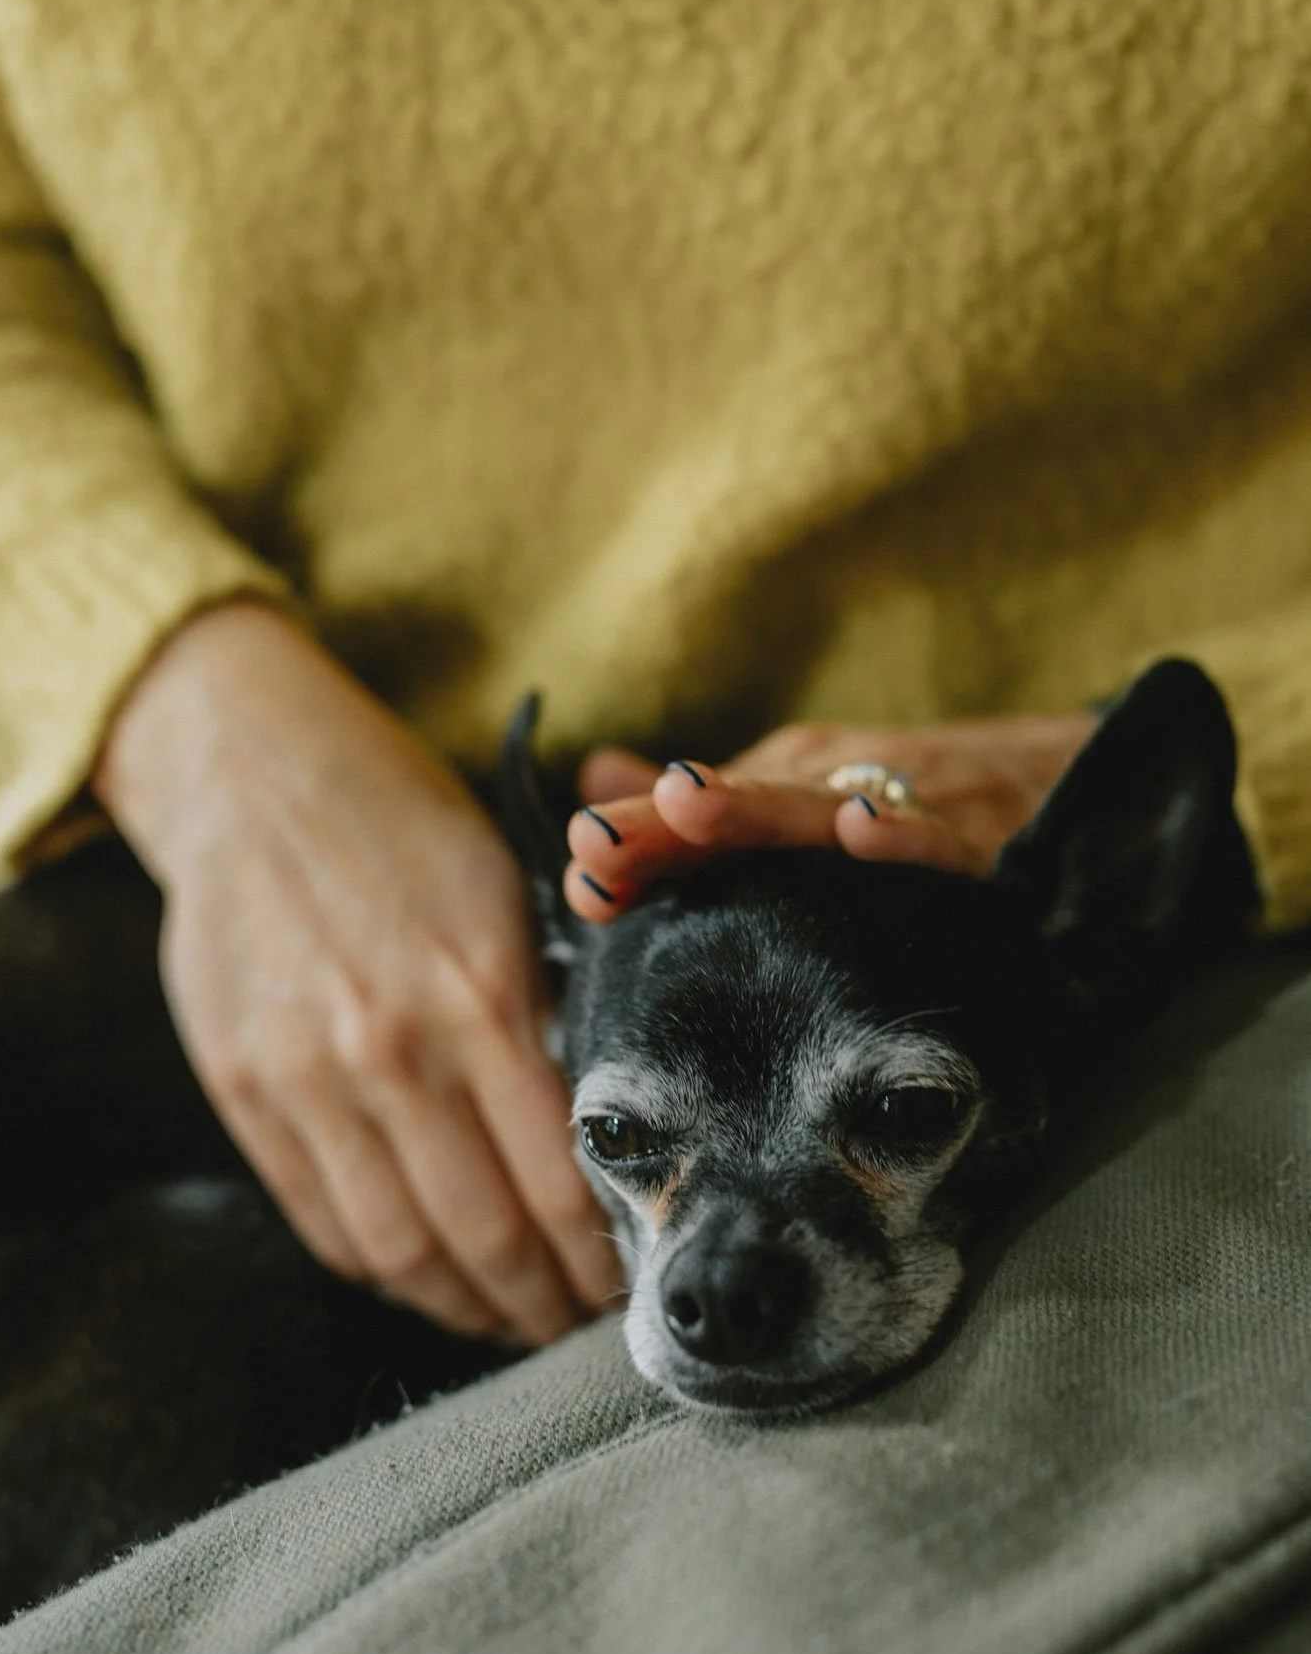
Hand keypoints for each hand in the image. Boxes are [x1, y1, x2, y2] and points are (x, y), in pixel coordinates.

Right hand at [94, 598, 617, 1343]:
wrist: (251, 772)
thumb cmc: (405, 824)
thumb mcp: (508, 890)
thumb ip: (548, 1012)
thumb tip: (603, 1137)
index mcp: (478, 992)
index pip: (558, 1176)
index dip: (601, 1256)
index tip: (632, 1285)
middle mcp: (391, 1049)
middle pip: (484, 1236)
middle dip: (546, 1305)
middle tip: (583, 1328)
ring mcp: (306, 1078)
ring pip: (400, 1251)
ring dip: (467, 1309)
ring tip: (512, 1320)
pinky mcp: (244, 1093)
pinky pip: (323, 1223)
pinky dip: (385, 1272)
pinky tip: (430, 1278)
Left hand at [563, 712, 1097, 920]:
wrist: (1079, 783)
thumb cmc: (924, 803)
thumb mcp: (804, 804)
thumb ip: (704, 812)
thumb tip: (596, 778)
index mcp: (786, 792)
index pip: (693, 816)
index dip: (633, 840)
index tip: (575, 875)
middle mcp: (836, 789)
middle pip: (739, 806)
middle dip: (665, 824)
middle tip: (596, 845)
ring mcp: (906, 806)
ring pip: (822, 807)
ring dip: (753, 806)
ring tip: (685, 802)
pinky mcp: (983, 840)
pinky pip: (944, 839)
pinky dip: (908, 833)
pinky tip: (865, 833)